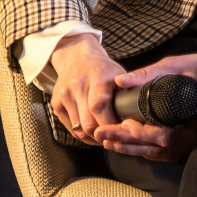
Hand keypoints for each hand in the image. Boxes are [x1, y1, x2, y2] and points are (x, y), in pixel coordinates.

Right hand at [47, 33, 126, 147]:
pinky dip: (84, 135)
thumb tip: (140, 116)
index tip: (122, 131)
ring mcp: (64, 96)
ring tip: (106, 136)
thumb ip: (129, 93)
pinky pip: (71, 129)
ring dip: (94, 138)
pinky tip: (94, 133)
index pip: (99, 107)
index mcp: (96, 77)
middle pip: (88, 124)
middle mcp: (77, 86)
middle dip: (104, 135)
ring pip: (79, 131)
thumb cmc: (103, 69)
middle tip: (116, 138)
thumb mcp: (119, 75)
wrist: (76, 58)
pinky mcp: (56, 104)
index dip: (111, 124)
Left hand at [91, 41, 196, 161]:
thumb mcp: (171, 67)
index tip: (119, 124)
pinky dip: (141, 149)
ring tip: (107, 142)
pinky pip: (158, 150)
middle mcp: (185, 133)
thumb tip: (120, 80)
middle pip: (149, 144)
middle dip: (123, 141)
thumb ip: (147, 75)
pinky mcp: (181, 140)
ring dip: (129, 148)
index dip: (134, 133)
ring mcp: (184, 140)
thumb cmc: (193, 68)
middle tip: (101, 135)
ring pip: (152, 150)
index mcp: (183, 118)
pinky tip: (124, 145)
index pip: (156, 134)